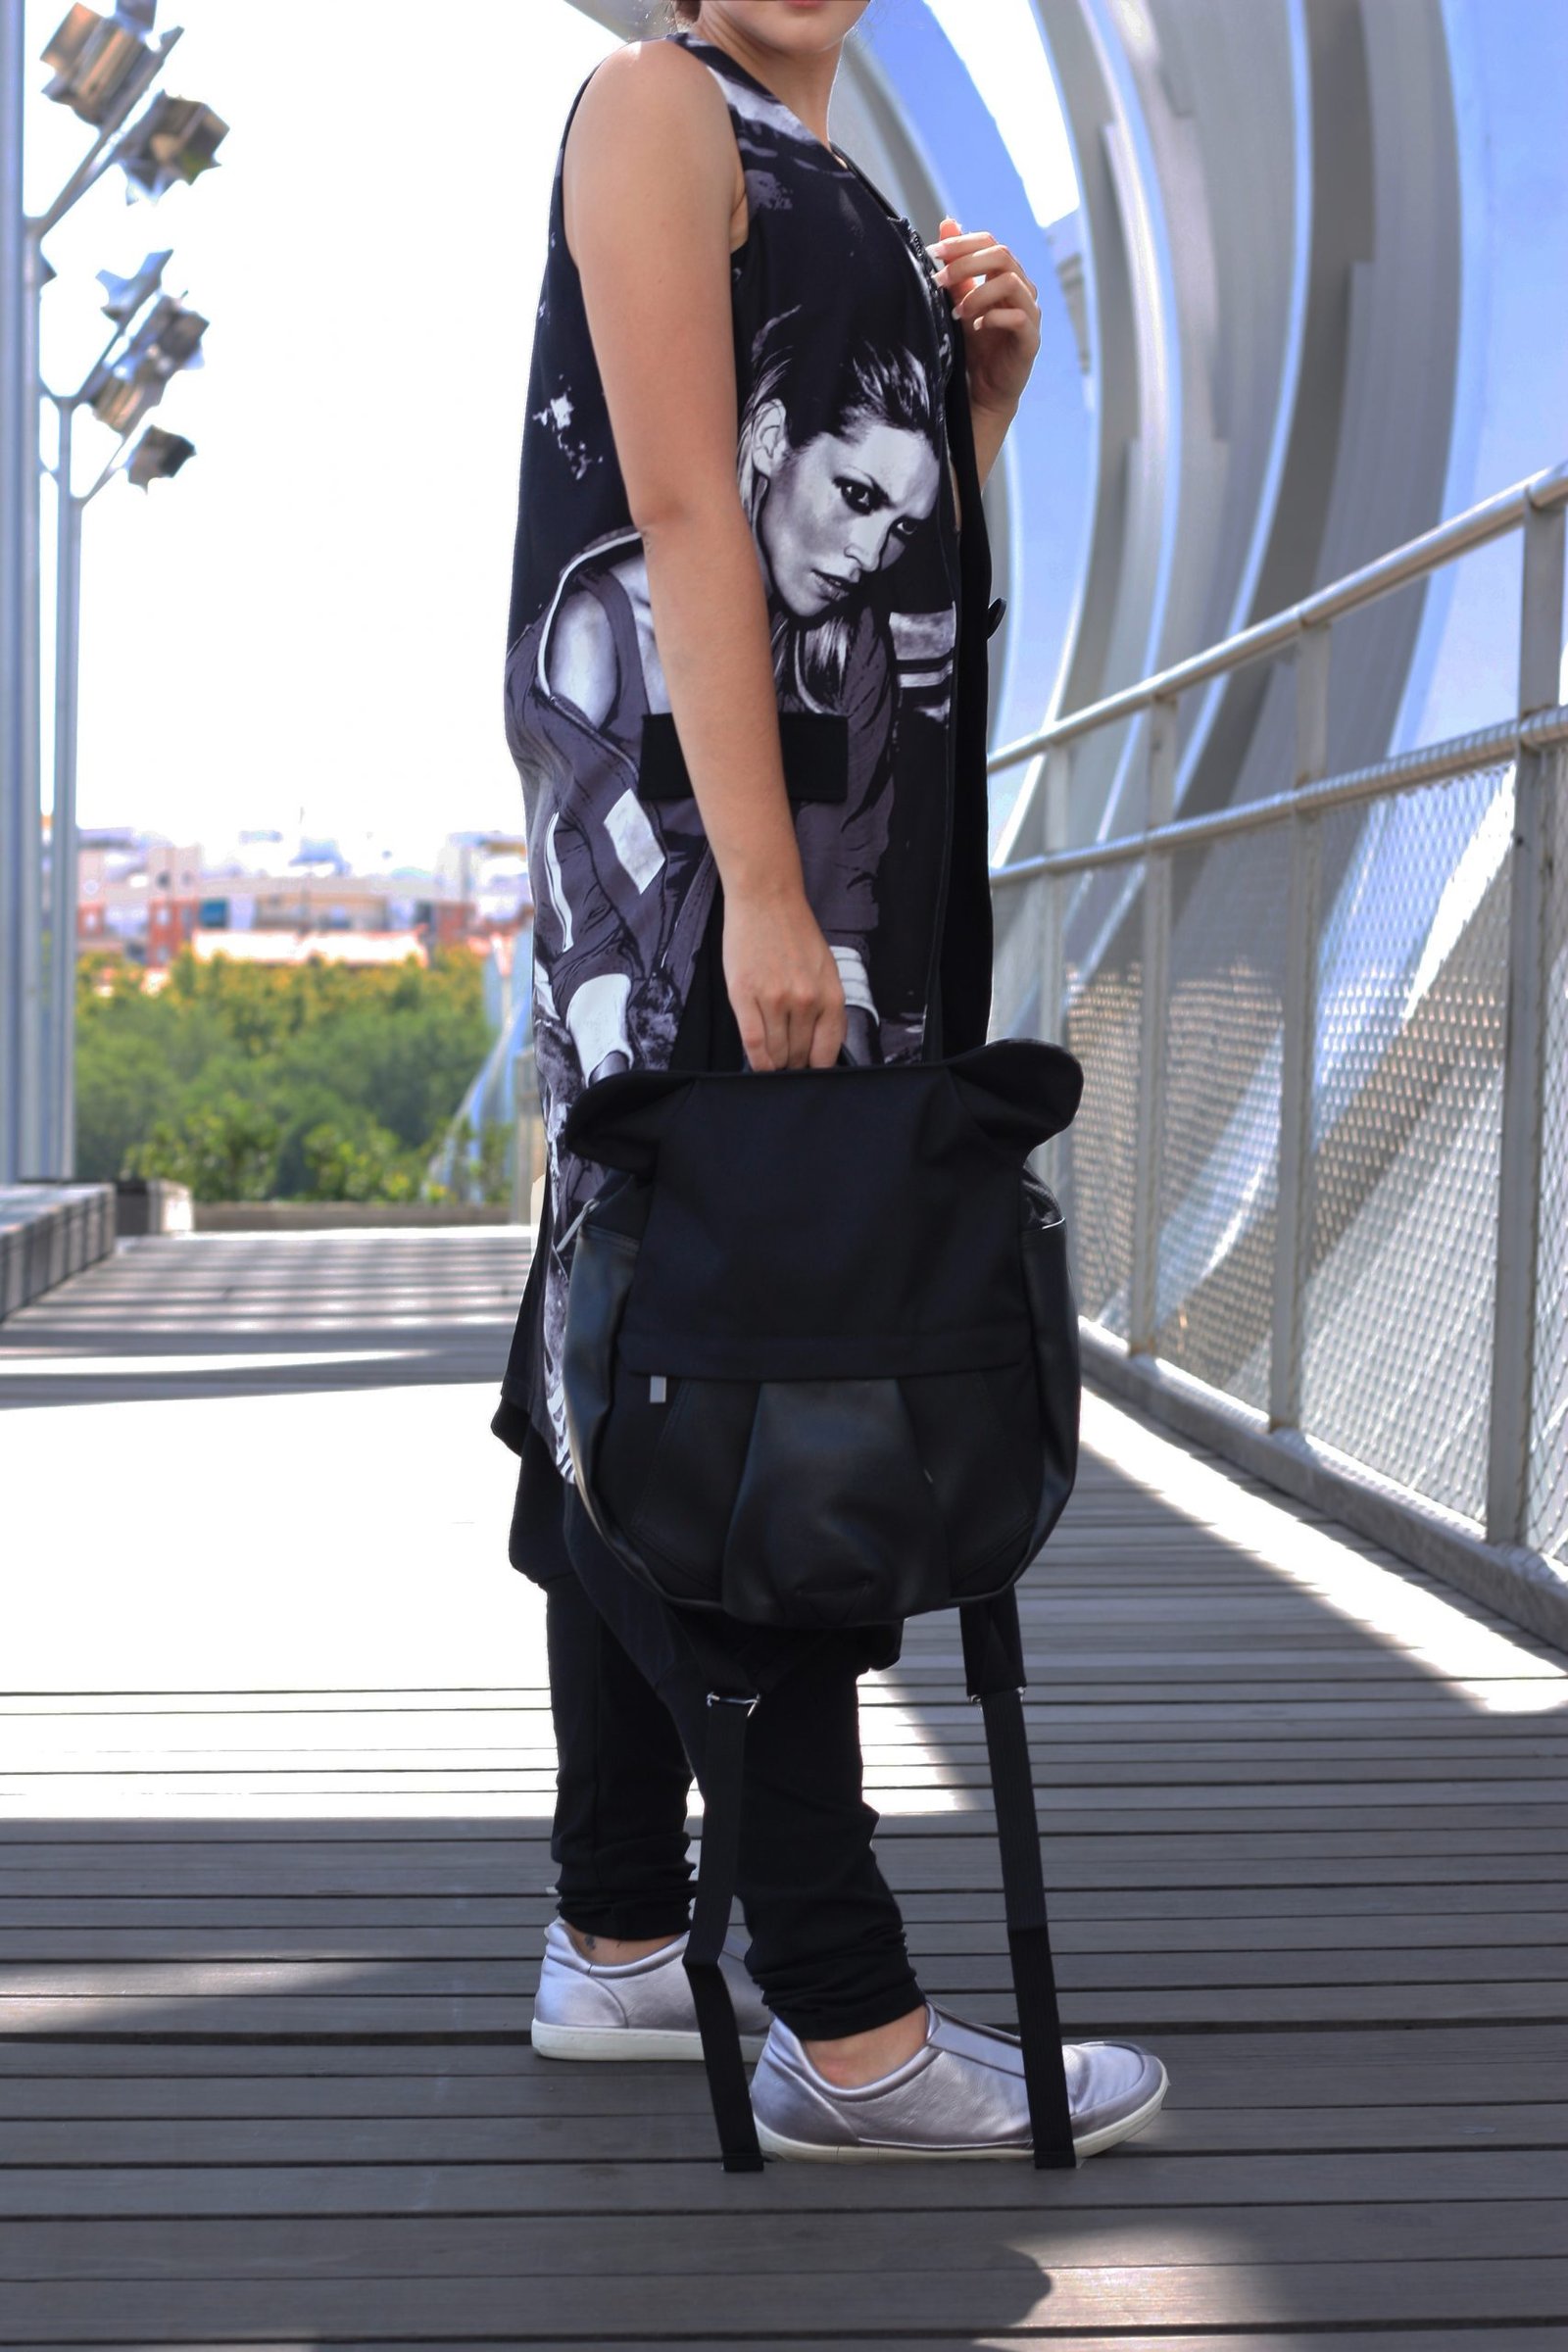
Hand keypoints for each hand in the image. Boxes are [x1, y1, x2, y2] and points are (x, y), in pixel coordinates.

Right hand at [722, 885, 846, 1071]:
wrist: (766, 899)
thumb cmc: (795, 932)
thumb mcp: (825, 970)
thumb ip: (825, 1007)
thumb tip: (817, 1045)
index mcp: (830, 995)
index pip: (827, 1052)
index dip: (816, 1068)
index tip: (808, 1071)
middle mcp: (806, 1001)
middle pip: (799, 1054)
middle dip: (793, 1065)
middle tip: (788, 1066)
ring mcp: (775, 999)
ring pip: (776, 1052)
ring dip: (775, 1064)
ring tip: (772, 1063)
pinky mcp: (745, 996)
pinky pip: (752, 1043)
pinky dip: (756, 1059)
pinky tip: (758, 1062)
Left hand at [929, 216, 1040, 426]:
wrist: (984, 389)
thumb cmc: (974, 344)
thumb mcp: (959, 301)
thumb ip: (957, 267)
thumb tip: (947, 222)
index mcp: (1004, 275)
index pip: (990, 242)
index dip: (963, 242)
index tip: (933, 252)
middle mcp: (1021, 288)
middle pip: (1002, 255)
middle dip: (966, 263)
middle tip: (939, 280)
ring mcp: (1029, 313)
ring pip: (1010, 282)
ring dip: (978, 293)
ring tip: (957, 313)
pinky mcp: (1030, 339)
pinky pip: (1018, 317)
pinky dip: (992, 318)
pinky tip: (975, 329)